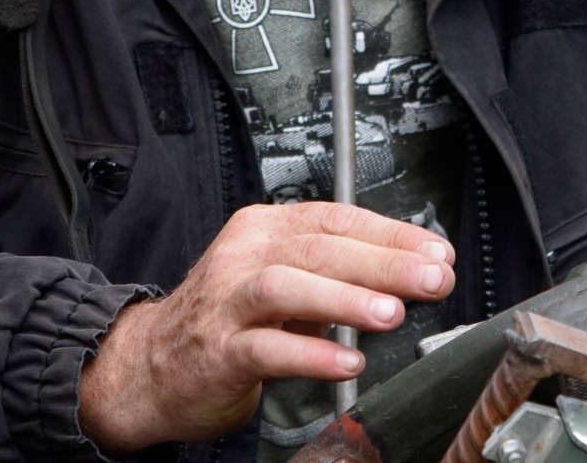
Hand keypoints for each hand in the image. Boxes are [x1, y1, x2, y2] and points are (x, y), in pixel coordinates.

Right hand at [77, 202, 455, 453]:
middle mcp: (244, 256)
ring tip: (390, 314)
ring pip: (287, 286)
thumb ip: (336, 276)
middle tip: (432, 280)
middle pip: (320, 247)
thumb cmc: (224, 322)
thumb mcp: (282, 284)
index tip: (438, 253)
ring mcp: (226, 302)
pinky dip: (310, 353)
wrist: (149, 366)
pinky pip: (266, 348)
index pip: (337, 219)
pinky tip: (347, 362)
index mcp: (264, 229)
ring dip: (345, 299)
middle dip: (384, 263)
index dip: (393, 234)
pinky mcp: (217, 350)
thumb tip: (410, 275)